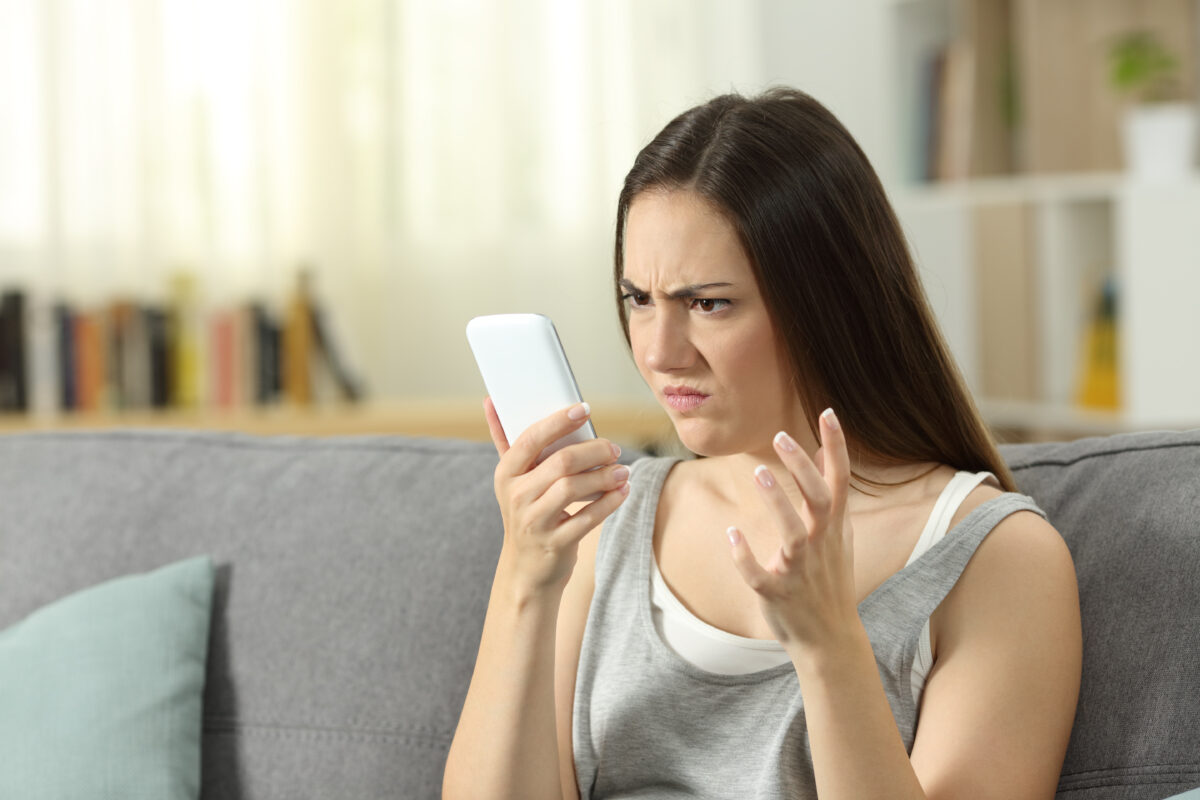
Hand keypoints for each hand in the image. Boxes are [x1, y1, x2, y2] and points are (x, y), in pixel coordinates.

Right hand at [485, 397, 629, 593]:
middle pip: (561, 463)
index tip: (584, 409)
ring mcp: (535, 522)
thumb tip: (491, 400)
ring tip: (622, 470)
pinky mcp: (555, 543)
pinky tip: (622, 491)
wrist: (526, 569)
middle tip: (614, 447)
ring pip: (575, 488)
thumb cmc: (526, 513)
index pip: (531, 438)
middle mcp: (517, 496)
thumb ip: (505, 440)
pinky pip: (588, 518)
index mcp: (506, 474)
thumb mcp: (512, 480)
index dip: (559, 421)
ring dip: (605, 476)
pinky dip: (610, 502)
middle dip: (594, 450)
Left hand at [726, 408, 859, 657]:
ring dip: (777, 504)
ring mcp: (800, 571)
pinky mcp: (777, 594)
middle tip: (781, 436)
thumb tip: (822, 453)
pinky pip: (760, 575)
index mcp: (834, 529)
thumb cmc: (831, 580)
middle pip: (819, 501)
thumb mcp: (838, 535)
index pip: (840, 480)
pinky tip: (731, 533)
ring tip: (757, 473)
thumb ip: (831, 496)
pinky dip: (746, 556)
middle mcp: (821, 546)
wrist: (830, 639)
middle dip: (802, 468)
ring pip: (792, 536)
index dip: (836, 446)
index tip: (828, 412)